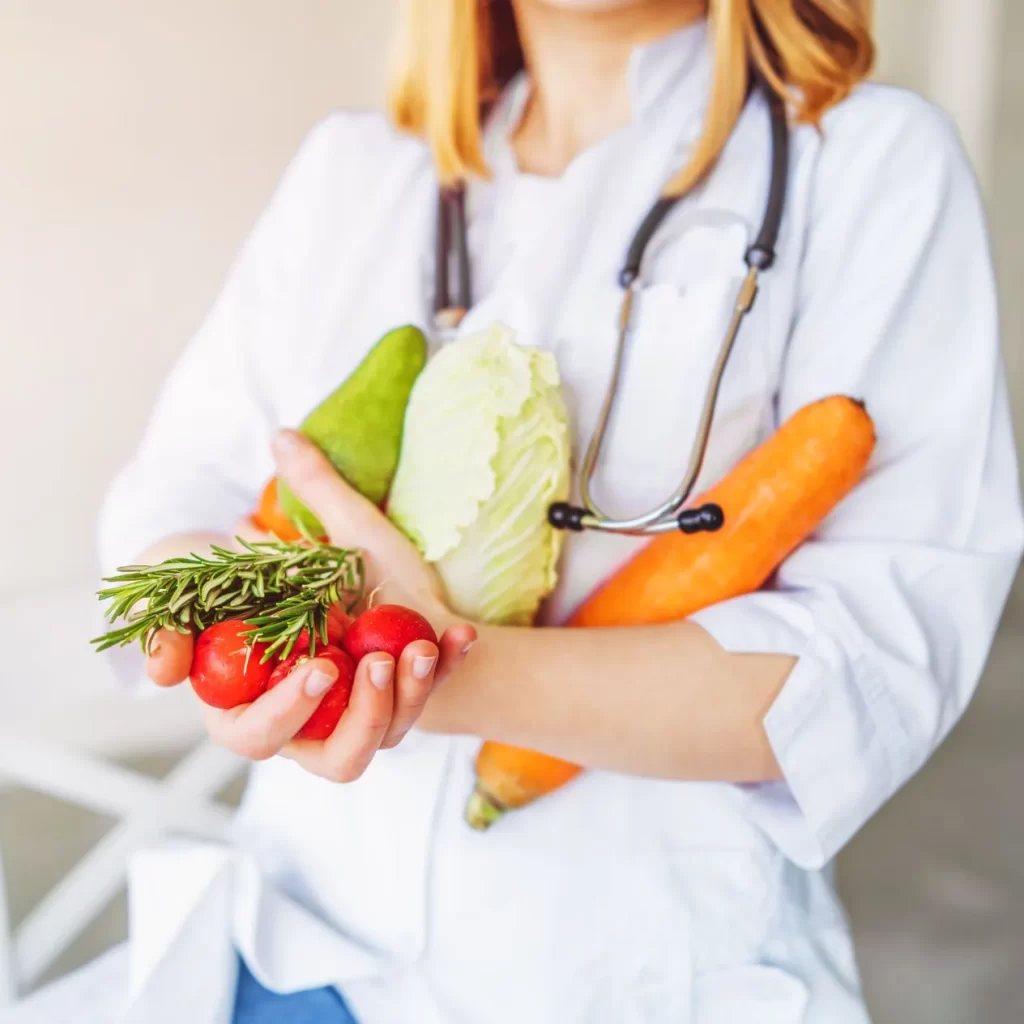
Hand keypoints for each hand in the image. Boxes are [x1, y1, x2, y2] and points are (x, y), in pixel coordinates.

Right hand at [145, 431, 476, 780]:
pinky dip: (442, 673)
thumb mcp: (350, 532)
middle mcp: (299, 716)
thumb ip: (314, 490)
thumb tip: (283, 435)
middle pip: (282, 747)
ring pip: (358, 751)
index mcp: (261, 677)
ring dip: (390, 701)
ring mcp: (350, 728)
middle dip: (317, 711)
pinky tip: (460, 635)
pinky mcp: (399, 723)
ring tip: (411, 649)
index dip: (262, 703)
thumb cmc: (375, 579)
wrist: (432, 616)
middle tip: (355, 664)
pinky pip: (416, 714)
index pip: (238, 717)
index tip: (305, 662)